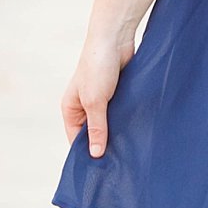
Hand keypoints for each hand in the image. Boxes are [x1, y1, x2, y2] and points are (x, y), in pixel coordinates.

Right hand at [60, 31, 134, 158]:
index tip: (101, 170)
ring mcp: (102, 99)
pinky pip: (121, 111)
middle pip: (93, 133)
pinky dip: (127, 119)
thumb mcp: (95, 101)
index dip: (87, 153)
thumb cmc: (97, 67)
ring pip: (109, 123)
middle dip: (104, 144)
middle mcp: (84, 106)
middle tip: (120, 163)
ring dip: (118, 131)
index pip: (76, 139)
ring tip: (131, 150)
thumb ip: (96, 127)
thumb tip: (95, 154)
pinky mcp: (118, 92)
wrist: (115, 38)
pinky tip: (137, 130)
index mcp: (71, 109)